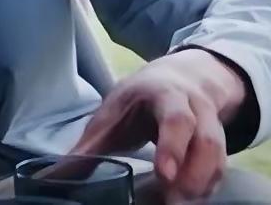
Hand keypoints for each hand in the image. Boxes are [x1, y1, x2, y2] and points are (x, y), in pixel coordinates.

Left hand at [69, 48, 247, 202]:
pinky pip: (221, 168)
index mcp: (164, 93)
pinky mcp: (219, 144)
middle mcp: (194, 107)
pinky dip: (207, 188)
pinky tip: (189, 201)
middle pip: (205, 139)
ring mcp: (211, 124)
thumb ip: (87, 148)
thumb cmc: (139, 99)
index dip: (172, 146)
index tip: (163, 174)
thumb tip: (49, 178)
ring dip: (201, 185)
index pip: (175, 118)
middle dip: (191, 173)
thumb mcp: (111, 114)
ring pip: (217, 156)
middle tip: (172, 201)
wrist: (182, 78)